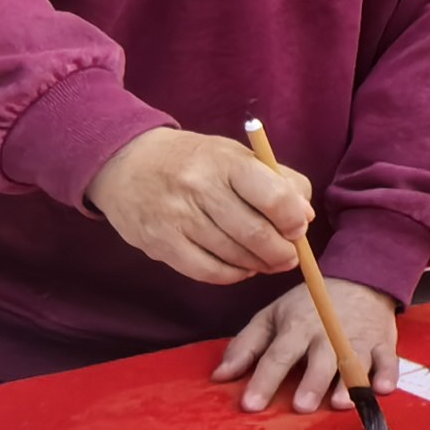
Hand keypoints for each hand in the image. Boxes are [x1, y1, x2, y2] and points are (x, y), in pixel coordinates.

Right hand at [89, 128, 311, 284]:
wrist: (126, 162)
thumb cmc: (194, 160)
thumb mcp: (236, 155)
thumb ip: (277, 180)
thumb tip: (304, 216)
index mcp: (226, 161)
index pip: (273, 195)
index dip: (294, 219)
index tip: (298, 227)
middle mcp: (200, 188)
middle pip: (255, 233)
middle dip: (282, 252)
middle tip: (290, 256)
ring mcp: (176, 218)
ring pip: (233, 256)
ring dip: (259, 265)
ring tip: (268, 261)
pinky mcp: (160, 243)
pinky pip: (206, 271)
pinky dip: (232, 275)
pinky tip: (241, 268)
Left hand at [219, 277, 400, 412]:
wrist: (359, 279)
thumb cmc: (309, 305)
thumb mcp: (273, 316)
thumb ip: (246, 346)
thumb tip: (219, 377)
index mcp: (296, 327)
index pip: (277, 355)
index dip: (264, 380)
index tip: (251, 405)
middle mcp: (327, 333)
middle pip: (319, 360)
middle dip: (312, 382)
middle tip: (302, 406)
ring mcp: (358, 338)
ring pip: (355, 363)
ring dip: (349, 383)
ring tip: (341, 403)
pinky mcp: (383, 342)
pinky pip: (389, 359)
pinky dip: (388, 374)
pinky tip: (383, 389)